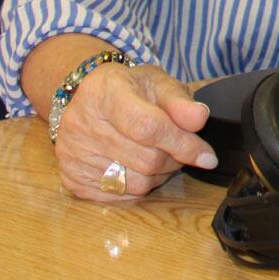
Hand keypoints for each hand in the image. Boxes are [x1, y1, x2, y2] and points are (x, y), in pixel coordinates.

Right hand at [50, 63, 216, 200]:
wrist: (89, 99)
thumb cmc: (129, 90)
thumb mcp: (157, 83)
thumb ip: (180, 101)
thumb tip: (200, 119)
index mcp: (104, 93)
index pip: (148, 127)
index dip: (182, 144)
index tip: (207, 156)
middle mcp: (80, 124)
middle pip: (146, 159)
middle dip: (174, 158)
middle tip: (179, 147)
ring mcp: (72, 154)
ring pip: (136, 183)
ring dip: (159, 175)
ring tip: (158, 154)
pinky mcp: (71, 178)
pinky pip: (120, 196)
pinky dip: (138, 185)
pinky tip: (136, 165)